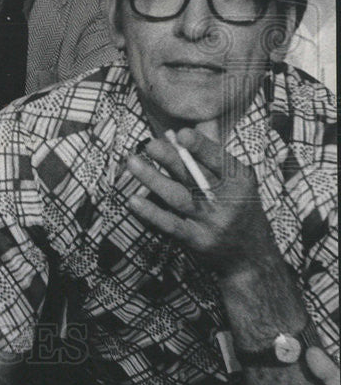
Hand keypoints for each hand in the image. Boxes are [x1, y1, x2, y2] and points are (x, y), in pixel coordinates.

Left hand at [125, 127, 274, 273]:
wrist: (252, 256)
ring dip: (154, 179)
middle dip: (172, 159)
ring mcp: (213, 222)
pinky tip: (134, 200)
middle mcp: (228, 200)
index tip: (182, 134)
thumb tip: (185, 128)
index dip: (201, 146)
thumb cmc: (237, 207)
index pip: (219, 160)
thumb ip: (212, 155)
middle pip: (196, 176)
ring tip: (133, 162)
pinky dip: (152, 212)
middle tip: (150, 144)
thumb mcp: (236, 180)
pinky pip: (171, 225)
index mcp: (239, 179)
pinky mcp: (198, 240)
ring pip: (179, 197)